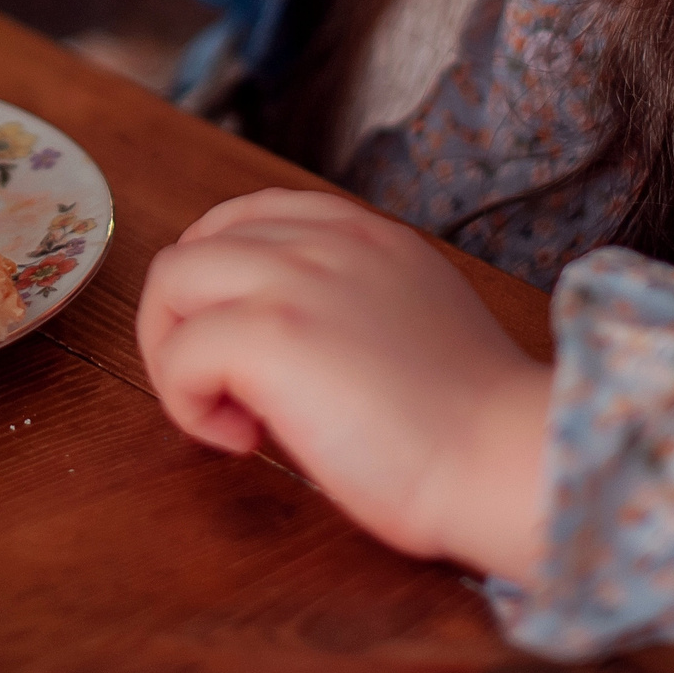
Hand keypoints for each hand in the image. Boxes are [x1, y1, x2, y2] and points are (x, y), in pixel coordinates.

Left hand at [137, 188, 553, 580]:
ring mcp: (294, 280)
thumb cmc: (469, 423)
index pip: (251, 214)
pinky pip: (179, 352)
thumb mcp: (412, 319)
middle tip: (223, 388)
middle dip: (185, 320)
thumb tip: (280, 343)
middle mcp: (324, 240)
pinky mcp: (269, 335)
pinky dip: (187, 403)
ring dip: (176, 354)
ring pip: (170, 280)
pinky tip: (242, 438)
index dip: (222, 278)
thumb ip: (349, 300)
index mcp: (365, 233)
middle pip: (195, 245)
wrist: (503, 459)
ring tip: (229, 413)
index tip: (242, 341)